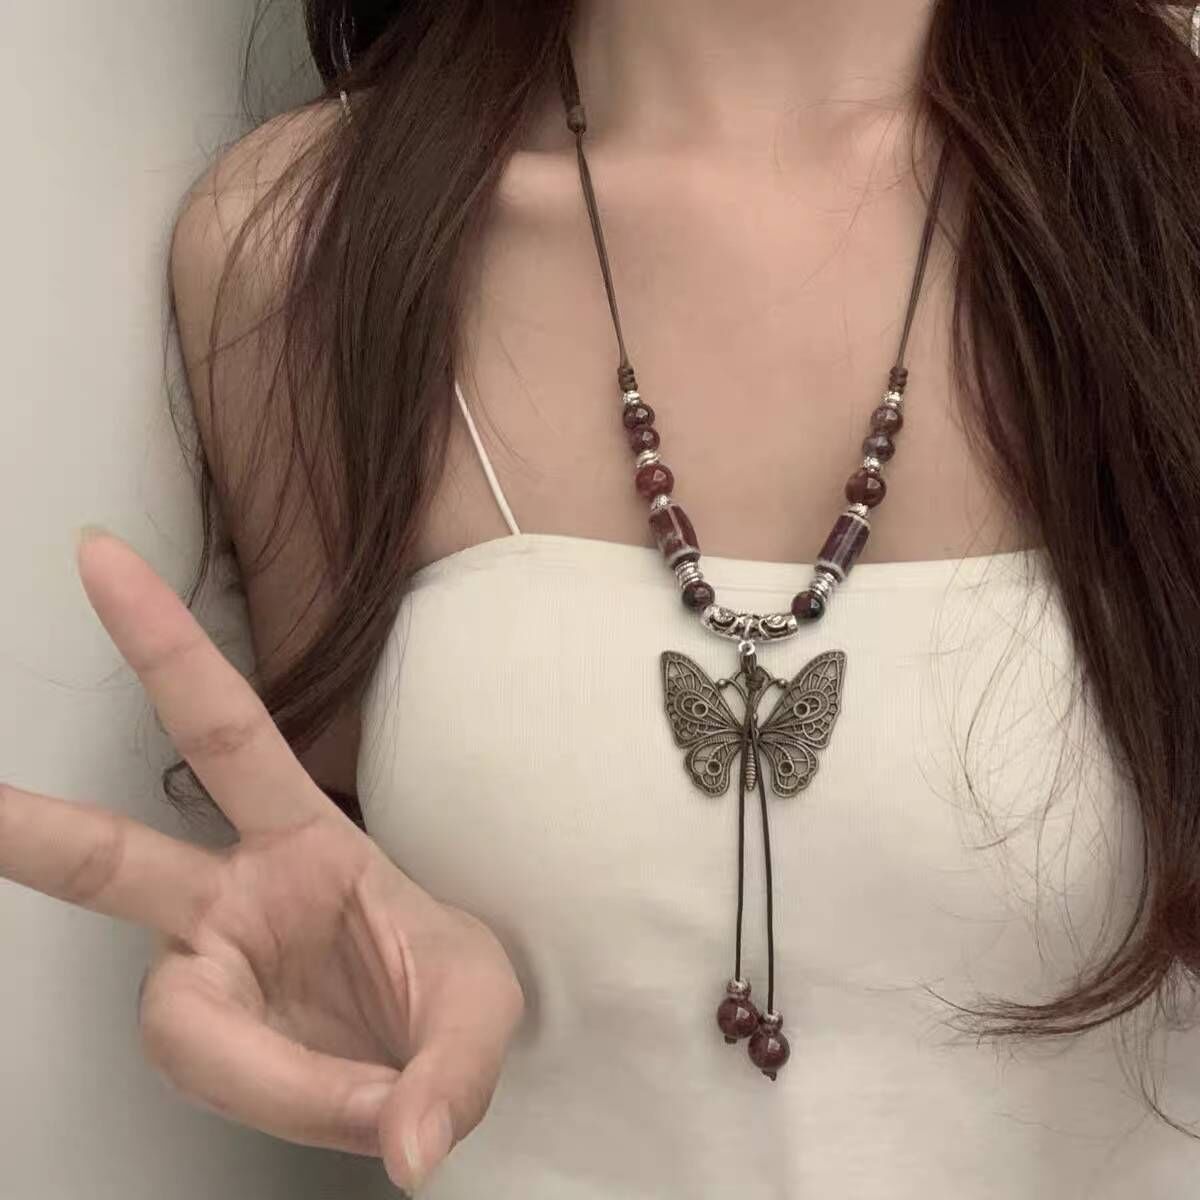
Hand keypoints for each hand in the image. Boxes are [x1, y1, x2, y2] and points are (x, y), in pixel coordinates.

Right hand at [0, 528, 522, 1191]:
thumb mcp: (486, 1007)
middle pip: (116, 863)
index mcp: (302, 839)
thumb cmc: (453, 992)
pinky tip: (367, 1116)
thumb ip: (454, 1069)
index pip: (223, 731)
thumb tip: (406, 1150)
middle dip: (34, 832)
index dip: (162, 646)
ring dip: (282, 1077)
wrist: (442, 1057)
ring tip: (379, 1096)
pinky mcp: (221, 1049)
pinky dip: (300, 1112)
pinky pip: (235, 1087)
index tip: (100, 559)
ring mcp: (215, 980)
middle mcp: (234, 903)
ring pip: (184, 1028)